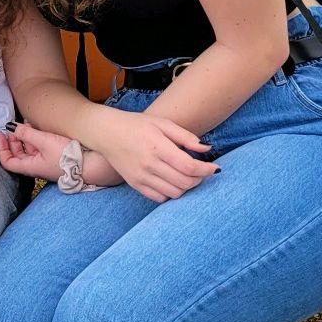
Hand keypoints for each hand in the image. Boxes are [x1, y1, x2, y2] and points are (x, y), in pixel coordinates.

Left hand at [0, 122, 70, 180]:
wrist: (90, 164)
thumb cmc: (67, 156)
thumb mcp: (44, 141)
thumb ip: (25, 133)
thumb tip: (10, 127)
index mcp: (30, 166)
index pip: (7, 162)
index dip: (1, 148)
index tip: (1, 134)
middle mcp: (36, 166)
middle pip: (17, 154)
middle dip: (13, 140)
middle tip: (14, 127)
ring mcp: (45, 163)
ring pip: (29, 150)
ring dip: (25, 137)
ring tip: (27, 123)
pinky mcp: (53, 158)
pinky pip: (39, 148)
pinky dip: (35, 138)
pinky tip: (39, 129)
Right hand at [89, 106, 217, 202]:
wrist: (106, 133)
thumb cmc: (137, 125)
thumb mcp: (162, 123)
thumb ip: (185, 137)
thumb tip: (207, 148)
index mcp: (157, 146)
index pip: (189, 166)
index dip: (206, 170)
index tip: (215, 167)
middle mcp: (149, 164)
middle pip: (184, 182)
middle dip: (199, 179)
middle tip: (202, 171)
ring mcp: (141, 177)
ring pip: (174, 193)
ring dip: (187, 187)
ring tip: (189, 176)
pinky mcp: (135, 185)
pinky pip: (160, 198)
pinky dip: (171, 193)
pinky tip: (173, 181)